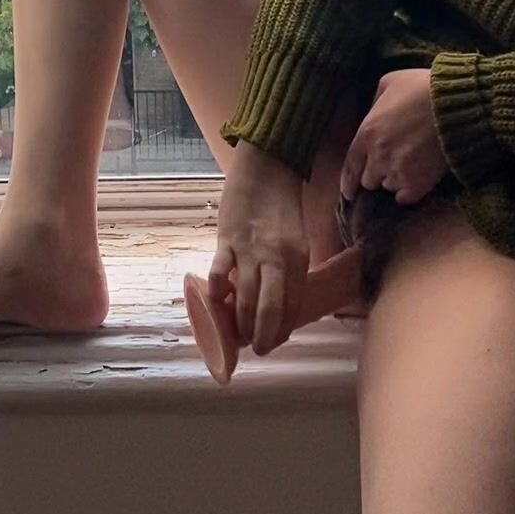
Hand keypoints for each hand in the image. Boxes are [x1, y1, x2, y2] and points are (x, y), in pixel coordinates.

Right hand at [208, 140, 309, 356]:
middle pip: (269, 309)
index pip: (291, 305)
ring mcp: (250, 249)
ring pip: (245, 297)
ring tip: (237, 335)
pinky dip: (218, 292)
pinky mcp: (226, 238)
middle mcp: (276, 257)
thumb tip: (277, 300)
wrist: (267, 164)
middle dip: (262, 336)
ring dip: (240, 322)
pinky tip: (216, 300)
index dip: (282, 328)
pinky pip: (220, 273)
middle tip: (256, 349)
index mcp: (298, 257)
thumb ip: (289, 267)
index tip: (274, 340)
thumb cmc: (282, 204)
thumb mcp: (297, 238)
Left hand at [339, 68, 448, 206]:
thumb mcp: (389, 82)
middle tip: (391, 164)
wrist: (456, 105)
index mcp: (366, 133)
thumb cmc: (422, 88)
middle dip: (376, 173)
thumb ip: (376, 101)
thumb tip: (374, 113)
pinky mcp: (418, 184)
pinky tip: (416, 181)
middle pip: (368, 181)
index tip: (349, 193)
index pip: (350, 167)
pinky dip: (409, 192)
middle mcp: (378, 157)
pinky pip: (406, 198)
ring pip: (388, 188)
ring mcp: (397, 172)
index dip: (348, 183)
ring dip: (394, 180)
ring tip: (408, 168)